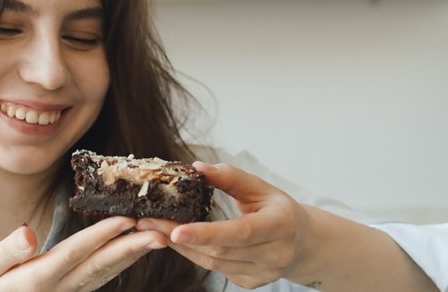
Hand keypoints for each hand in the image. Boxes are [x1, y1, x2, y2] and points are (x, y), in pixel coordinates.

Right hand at [0, 216, 166, 291]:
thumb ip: (4, 253)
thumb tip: (28, 233)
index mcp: (35, 281)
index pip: (73, 254)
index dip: (100, 237)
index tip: (125, 220)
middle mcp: (58, 290)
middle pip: (99, 267)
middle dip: (131, 249)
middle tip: (159, 233)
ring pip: (105, 274)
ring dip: (133, 255)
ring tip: (157, 237)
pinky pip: (101, 277)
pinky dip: (121, 263)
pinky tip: (136, 248)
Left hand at [136, 162, 311, 288]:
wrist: (301, 242)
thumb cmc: (277, 209)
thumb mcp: (259, 187)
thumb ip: (229, 176)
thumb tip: (197, 167)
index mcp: (280, 225)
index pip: (239, 232)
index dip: (207, 233)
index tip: (177, 229)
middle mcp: (274, 255)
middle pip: (219, 251)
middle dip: (178, 236)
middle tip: (146, 220)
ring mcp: (262, 273)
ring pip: (211, 263)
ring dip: (180, 245)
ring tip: (153, 227)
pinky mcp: (249, 282)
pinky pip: (214, 269)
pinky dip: (193, 253)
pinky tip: (178, 239)